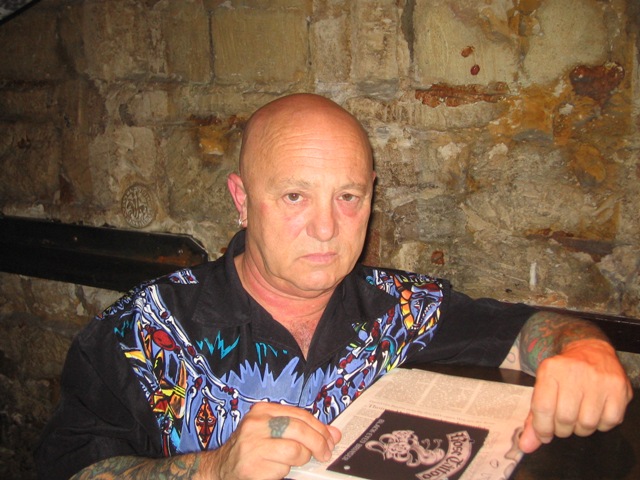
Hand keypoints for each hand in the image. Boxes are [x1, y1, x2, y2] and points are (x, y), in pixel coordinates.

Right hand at [199, 402, 340, 479]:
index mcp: (262, 411)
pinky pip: (283, 469)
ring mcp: (253, 446)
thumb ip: (301, 429)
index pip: (300, 414)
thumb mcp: (273, 431)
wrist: (221, 467)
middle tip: (325, 453)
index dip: (320, 427)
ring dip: (303, 459)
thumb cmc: (251, 448)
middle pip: (299, 430)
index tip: (330, 438)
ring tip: (300, 461)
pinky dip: (287, 471)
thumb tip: (333, 434)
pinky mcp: (253, 467)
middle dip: (318, 443)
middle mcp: (256, 425)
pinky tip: (280, 469)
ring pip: (294, 450)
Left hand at [518, 339, 632, 452]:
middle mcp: (574, 372)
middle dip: (562, 429)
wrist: (590, 351)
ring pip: (587, 424)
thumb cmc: (563, 374)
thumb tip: (526, 446)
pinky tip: (595, 412)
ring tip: (578, 416)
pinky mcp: (618, 388)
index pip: (543, 408)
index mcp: (550, 370)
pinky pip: (608, 422)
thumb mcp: (544, 387)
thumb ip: (535, 418)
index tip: (544, 435)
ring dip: (580, 428)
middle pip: (565, 419)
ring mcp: (598, 380)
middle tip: (562, 424)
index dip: (542, 428)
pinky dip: (600, 424)